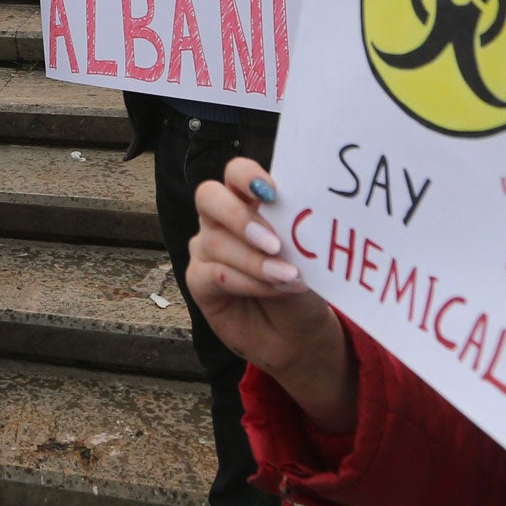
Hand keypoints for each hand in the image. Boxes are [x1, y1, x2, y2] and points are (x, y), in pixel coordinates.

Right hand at [187, 158, 356, 432]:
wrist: (299, 332)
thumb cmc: (303, 281)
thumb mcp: (306, 253)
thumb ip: (294, 231)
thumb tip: (299, 216)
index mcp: (247, 200)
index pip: (235, 173)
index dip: (247, 175)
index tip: (273, 192)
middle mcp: (220, 218)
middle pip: (209, 196)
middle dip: (239, 216)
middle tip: (273, 242)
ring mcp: (206, 248)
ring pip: (217, 242)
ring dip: (255, 261)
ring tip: (290, 276)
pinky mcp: (198, 280)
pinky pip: (216, 274)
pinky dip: (248, 281)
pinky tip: (274, 289)